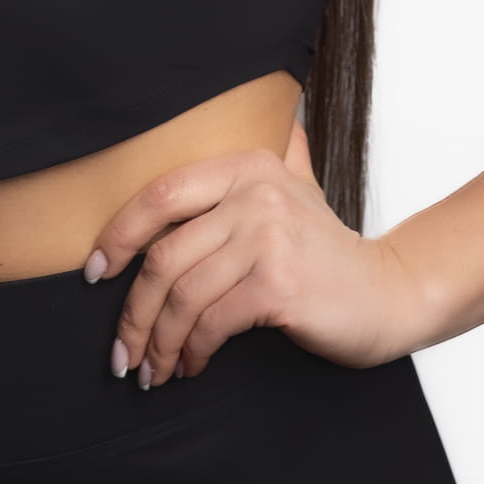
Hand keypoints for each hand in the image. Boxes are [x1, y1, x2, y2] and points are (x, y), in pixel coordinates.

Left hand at [83, 118, 430, 386]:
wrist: (389, 294)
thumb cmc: (330, 253)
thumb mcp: (299, 189)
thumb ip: (278, 155)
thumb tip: (272, 114)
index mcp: (247, 167)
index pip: (161, 195)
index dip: (118, 235)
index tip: (95, 271)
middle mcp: (254, 194)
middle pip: (163, 255)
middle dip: (133, 311)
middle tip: (121, 351)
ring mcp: (268, 238)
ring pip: (182, 295)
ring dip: (157, 342)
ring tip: (151, 370)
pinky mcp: (278, 284)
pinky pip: (211, 322)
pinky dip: (191, 351)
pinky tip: (190, 366)